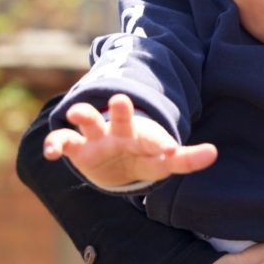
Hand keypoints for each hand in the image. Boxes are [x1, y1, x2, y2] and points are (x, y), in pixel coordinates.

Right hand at [42, 93, 216, 185]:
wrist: (115, 161)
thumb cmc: (143, 158)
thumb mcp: (163, 163)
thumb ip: (187, 159)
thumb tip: (214, 153)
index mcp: (144, 136)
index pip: (155, 139)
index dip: (162, 143)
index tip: (171, 150)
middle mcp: (120, 132)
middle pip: (122, 119)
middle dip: (121, 111)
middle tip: (121, 100)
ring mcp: (98, 138)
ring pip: (90, 121)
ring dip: (84, 115)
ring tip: (76, 112)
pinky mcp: (78, 148)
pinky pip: (64, 142)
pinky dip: (55, 144)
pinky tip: (50, 152)